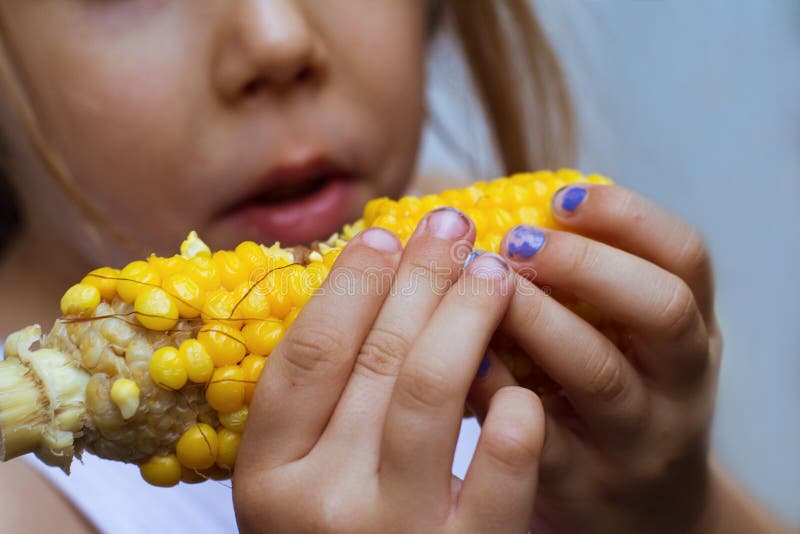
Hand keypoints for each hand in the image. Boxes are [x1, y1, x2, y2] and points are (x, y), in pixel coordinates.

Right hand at [234, 208, 544, 533]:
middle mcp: (320, 505)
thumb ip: (317, 410)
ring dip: (465, 317)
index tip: (383, 236)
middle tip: (451, 226)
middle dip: (419, 278)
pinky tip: (524, 384)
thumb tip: (364, 288)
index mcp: (267, 478)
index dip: (348, 286)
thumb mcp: (300, 486)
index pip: (308, 356)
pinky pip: (497, 474)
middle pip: (373, 359)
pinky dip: (514, 419)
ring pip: (429, 393)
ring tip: (493, 271)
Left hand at [469, 184, 721, 533]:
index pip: (686, 258)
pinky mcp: (583, 484)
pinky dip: (496, 387)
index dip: (628, 216)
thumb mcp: (627, 344)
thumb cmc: (611, 396)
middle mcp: (678, 384)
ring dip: (536, 319)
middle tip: (517, 242)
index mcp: (689, 331)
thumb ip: (586, 286)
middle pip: (660, 309)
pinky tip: (460, 356)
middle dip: (586, 263)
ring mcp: (635, 438)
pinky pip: (538, 432)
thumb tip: (495, 209)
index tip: (561, 196)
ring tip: (484, 284)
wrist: (637, 508)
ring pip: (598, 372)